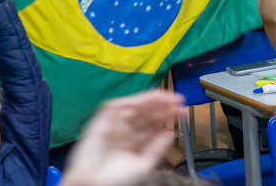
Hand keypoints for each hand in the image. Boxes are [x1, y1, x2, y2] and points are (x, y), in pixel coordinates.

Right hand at [61, 90, 183, 185]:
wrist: (93, 183)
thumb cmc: (116, 180)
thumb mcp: (143, 164)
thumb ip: (157, 148)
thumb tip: (171, 133)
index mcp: (134, 142)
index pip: (153, 125)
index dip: (167, 117)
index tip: (182, 112)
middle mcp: (126, 131)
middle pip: (147, 113)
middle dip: (164, 106)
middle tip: (180, 101)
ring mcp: (115, 123)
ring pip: (136, 106)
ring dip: (153, 100)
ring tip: (169, 98)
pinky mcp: (103, 118)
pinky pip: (120, 105)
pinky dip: (135, 100)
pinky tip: (151, 100)